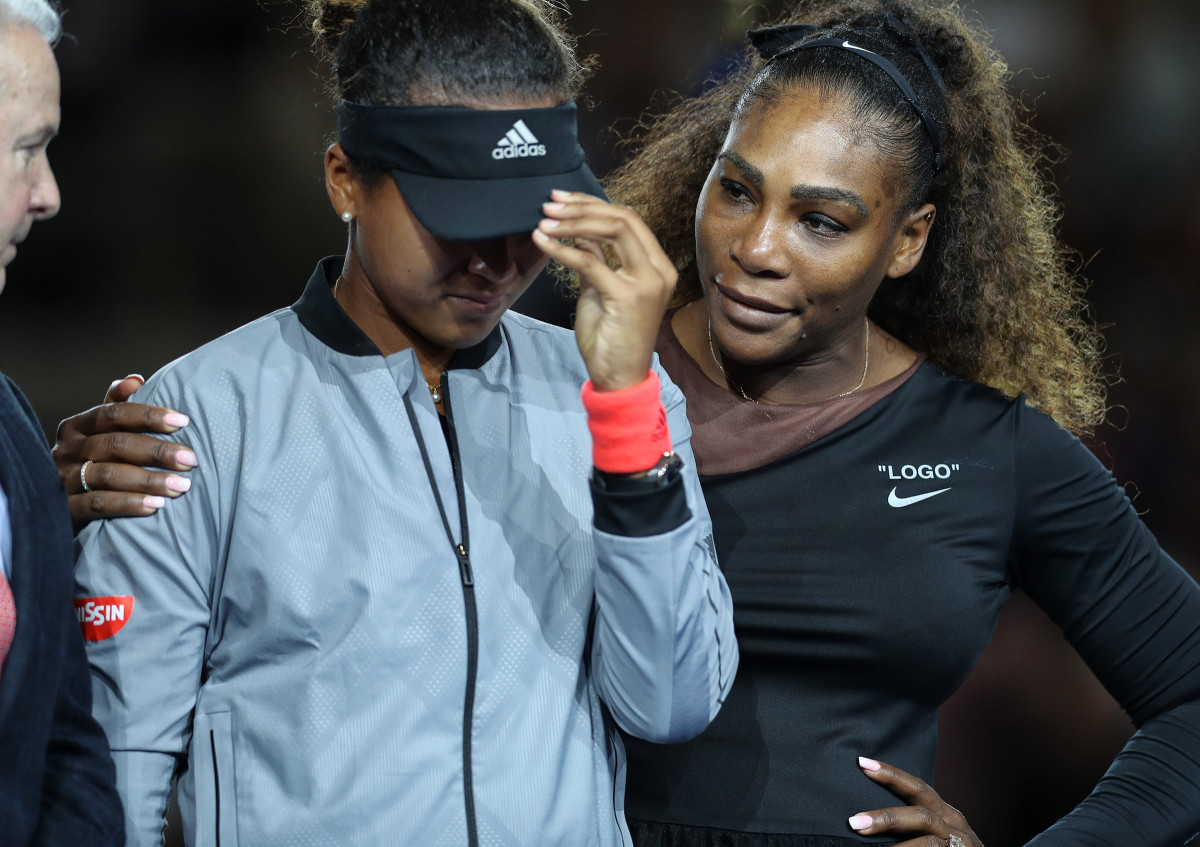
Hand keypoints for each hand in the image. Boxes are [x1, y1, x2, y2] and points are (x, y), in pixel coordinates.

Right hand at [53, 375, 197, 530]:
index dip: (149, 416)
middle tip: (191, 460)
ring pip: (108, 475)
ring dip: (149, 480)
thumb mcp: (101, 434)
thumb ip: (117, 407)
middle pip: (115, 444)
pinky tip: (155, 506)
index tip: (183, 421)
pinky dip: (128, 504)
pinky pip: (97, 505)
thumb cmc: (95, 462)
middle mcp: (66, 450)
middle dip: (157, 451)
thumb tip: (136, 379)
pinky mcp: (64, 509)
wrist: (62, 507)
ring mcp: (63, 480)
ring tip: (181, 486)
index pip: (114, 414)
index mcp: (76, 427)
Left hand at [533, 190, 676, 391]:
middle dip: (582, 207)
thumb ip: (596, 259)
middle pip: (623, 218)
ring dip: (574, 221)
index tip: (562, 200)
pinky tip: (542, 241)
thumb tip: (581, 233)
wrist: (618, 378)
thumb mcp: (599, 289)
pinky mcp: (627, 297)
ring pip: (613, 230)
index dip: (593, 204)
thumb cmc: (610, 338)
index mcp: (656, 266)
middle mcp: (658, 270)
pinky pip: (591, 262)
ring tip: (545, 220)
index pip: (628, 219)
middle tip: (549, 205)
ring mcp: (647, 282)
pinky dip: (563, 248)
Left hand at [848, 757, 981, 846]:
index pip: (917, 788)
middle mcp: (954, 824)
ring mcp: (961, 842)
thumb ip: (909, 826)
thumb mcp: (932, 835)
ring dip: (895, 836)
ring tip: (866, 837)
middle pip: (921, 813)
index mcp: (944, 813)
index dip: (891, 774)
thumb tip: (866, 821)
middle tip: (854, 822)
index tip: (863, 763)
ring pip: (927, 835)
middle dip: (886, 816)